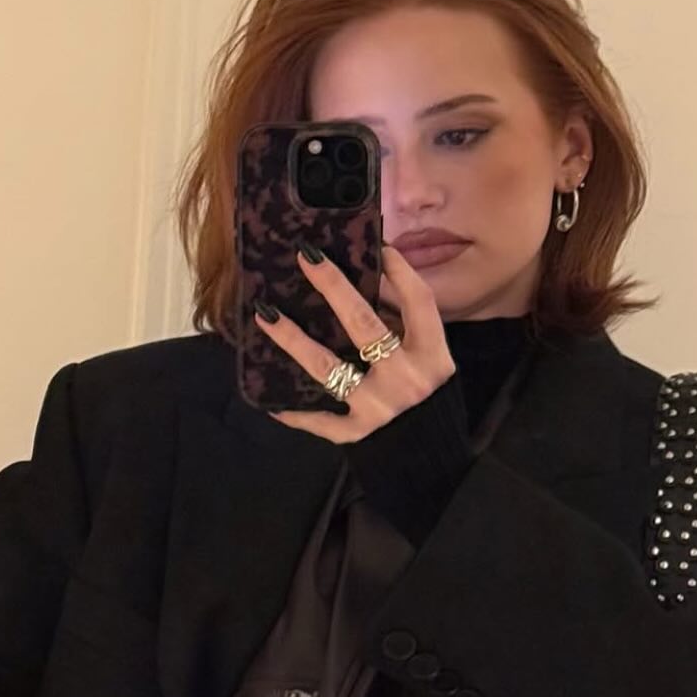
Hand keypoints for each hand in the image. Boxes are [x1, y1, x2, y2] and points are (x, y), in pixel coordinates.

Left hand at [255, 244, 454, 443]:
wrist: (427, 453)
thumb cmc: (423, 391)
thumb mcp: (428, 354)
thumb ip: (403, 319)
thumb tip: (370, 273)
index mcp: (432, 354)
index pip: (418, 302)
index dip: (398, 270)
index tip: (375, 243)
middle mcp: (406, 379)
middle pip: (364, 324)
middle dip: (333, 288)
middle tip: (305, 258)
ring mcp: (378, 408)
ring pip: (328, 368)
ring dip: (293, 339)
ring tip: (265, 315)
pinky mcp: (357, 434)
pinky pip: (319, 419)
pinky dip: (294, 411)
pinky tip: (268, 399)